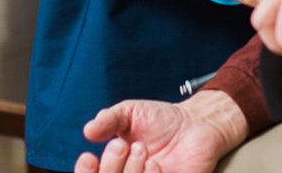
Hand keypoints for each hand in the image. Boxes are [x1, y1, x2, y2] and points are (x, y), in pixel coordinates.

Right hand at [73, 90, 246, 172]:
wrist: (197, 122)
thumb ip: (109, 120)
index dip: (85, 172)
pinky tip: (155, 164)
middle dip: (110, 167)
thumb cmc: (161, 120)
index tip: (89, 157)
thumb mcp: (130, 113)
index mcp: (113, 167)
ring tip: (141, 149)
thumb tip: (88, 130)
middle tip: (122, 145)